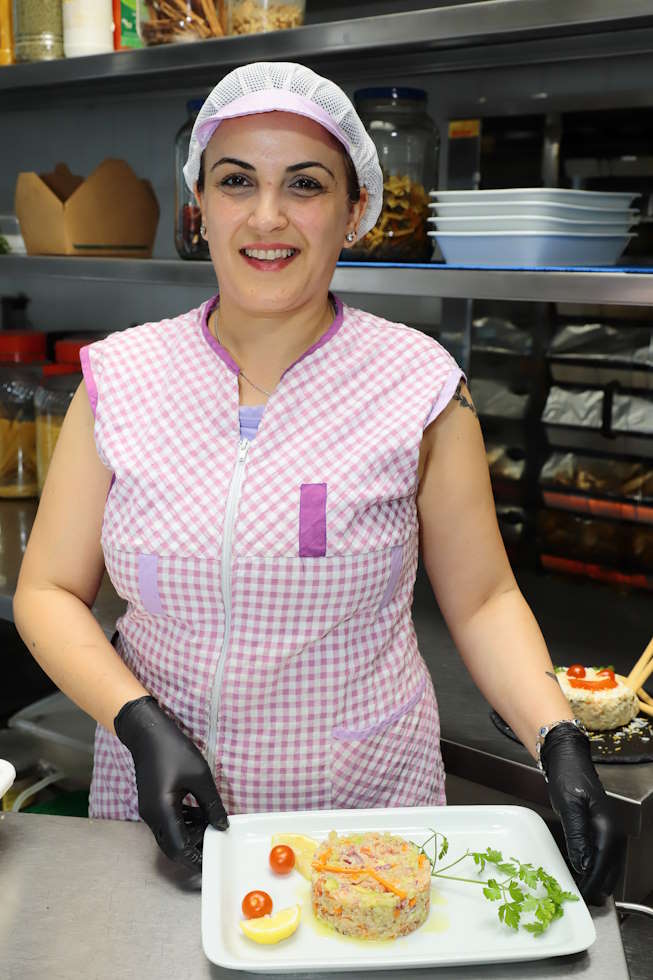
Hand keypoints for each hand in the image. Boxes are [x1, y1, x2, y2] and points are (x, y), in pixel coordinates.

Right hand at [114, 695, 228, 870]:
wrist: (146, 732)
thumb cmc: (173, 750)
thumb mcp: (200, 776)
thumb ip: (212, 804)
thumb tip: (223, 825)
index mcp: (162, 812)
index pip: (179, 849)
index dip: (195, 860)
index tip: (212, 864)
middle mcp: (152, 817)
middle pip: (172, 846)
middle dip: (194, 849)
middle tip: (215, 844)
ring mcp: (149, 811)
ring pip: (170, 835)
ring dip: (189, 835)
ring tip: (211, 825)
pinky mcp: (150, 803)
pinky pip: (167, 823)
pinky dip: (182, 823)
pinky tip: (199, 813)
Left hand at [541, 723, 624, 903]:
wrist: (568, 760)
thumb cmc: (567, 777)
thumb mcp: (569, 806)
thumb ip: (577, 836)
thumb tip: (583, 866)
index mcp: (608, 830)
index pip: (601, 869)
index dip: (589, 886)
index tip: (576, 899)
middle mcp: (614, 835)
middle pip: (609, 873)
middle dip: (594, 888)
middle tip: (574, 899)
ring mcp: (610, 834)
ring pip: (608, 868)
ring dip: (594, 880)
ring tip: (576, 891)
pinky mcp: (602, 832)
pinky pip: (602, 858)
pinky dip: (593, 869)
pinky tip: (578, 872)